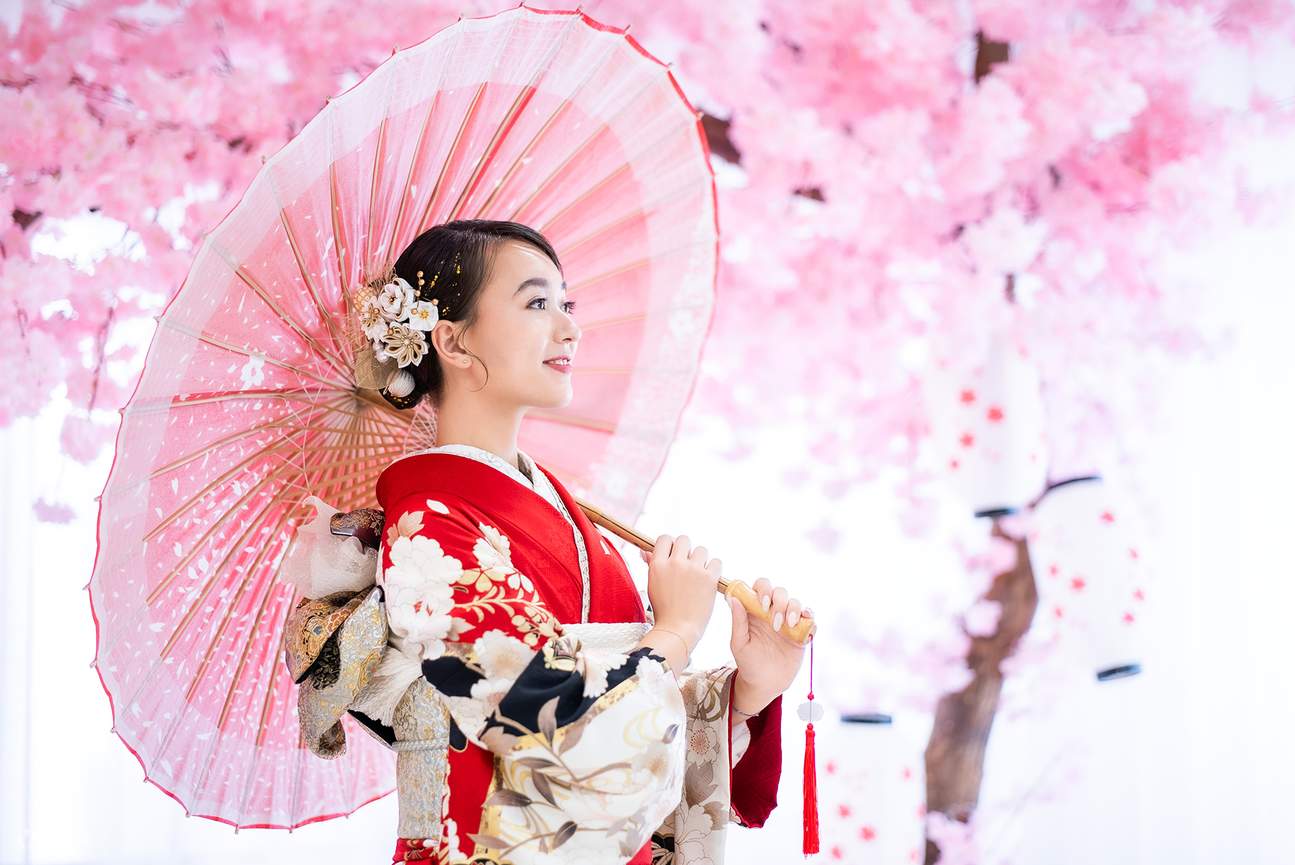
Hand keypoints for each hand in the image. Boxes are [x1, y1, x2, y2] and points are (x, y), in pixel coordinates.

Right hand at [640, 534, 721, 649]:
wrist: (677, 630)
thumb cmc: (664, 611)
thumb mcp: (652, 585)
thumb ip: (651, 565)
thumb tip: (646, 551)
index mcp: (658, 565)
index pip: (665, 538)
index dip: (670, 545)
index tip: (673, 554)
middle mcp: (675, 563)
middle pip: (684, 540)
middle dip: (686, 550)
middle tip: (687, 565)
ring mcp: (693, 570)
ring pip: (701, 549)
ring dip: (701, 559)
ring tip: (697, 575)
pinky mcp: (709, 578)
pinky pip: (716, 561)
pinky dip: (714, 569)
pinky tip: (708, 579)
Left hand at [727, 577, 809, 712]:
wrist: (765, 684)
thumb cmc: (748, 663)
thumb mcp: (739, 644)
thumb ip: (738, 621)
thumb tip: (733, 599)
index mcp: (755, 611)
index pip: (760, 588)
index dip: (763, 590)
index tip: (763, 603)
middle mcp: (772, 613)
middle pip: (780, 592)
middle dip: (779, 602)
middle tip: (775, 622)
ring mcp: (788, 622)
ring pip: (795, 602)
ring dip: (794, 609)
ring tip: (789, 625)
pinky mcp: (801, 633)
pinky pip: (810, 619)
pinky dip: (809, 616)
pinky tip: (804, 623)